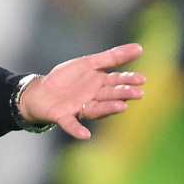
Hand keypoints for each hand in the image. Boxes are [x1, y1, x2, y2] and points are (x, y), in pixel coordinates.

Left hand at [18, 43, 145, 138]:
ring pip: (96, 108)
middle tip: (137, 94)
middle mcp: (92, 98)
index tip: (142, 80)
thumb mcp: (89, 63)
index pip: (116, 81)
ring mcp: (78, 108)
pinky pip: (71, 124)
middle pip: (109, 95)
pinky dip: (77, 130)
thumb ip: (113, 57)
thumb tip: (140, 47)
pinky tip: (85, 135)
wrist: (40, 92)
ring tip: (122, 107)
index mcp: (98, 84)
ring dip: (108, 109)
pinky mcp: (63, 116)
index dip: (129, 80)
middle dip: (123, 94)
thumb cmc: (67, 78)